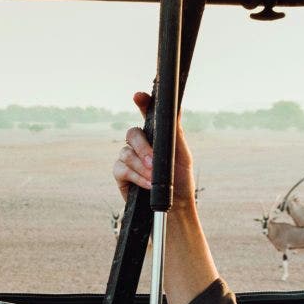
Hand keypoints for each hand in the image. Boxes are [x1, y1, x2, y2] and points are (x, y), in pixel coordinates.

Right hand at [112, 91, 195, 208]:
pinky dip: (136, 176)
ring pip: (126, 153)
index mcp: (156, 136)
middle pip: (132, 134)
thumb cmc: (180, 180)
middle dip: (143, 148)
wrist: (173, 206)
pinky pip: (121, 169)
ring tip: (153, 178)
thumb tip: (175, 110)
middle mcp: (140, 145)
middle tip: (153, 162)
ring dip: (141, 166)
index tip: (138, 96)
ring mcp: (129, 159)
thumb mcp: (183, 154)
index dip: (142, 103)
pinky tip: (146, 184)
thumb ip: (176, 132)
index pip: (147, 115)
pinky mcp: (121, 174)